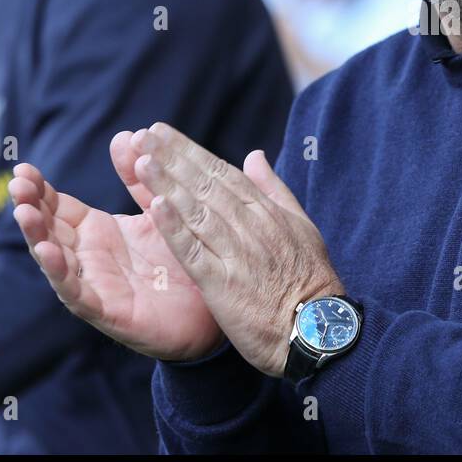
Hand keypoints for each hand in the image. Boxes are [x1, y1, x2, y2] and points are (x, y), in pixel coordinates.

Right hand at [9, 131, 223, 361]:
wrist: (211, 313)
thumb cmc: (181, 262)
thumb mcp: (160, 212)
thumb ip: (141, 179)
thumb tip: (125, 135)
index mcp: (98, 233)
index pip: (59, 207)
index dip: (40, 190)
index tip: (23, 168)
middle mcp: (89, 258)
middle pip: (49, 230)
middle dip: (30, 207)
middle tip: (17, 184)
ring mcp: (95, 286)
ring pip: (56, 260)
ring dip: (37, 237)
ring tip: (24, 214)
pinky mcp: (108, 312)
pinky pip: (78, 293)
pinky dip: (61, 274)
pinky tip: (48, 253)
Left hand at [129, 123, 343, 377]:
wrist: (320, 329)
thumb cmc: (311, 280)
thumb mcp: (301, 225)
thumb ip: (274, 189)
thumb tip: (254, 156)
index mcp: (267, 211)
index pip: (222, 172)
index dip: (189, 151)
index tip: (163, 133)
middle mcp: (250, 225)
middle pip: (205, 184)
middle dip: (172, 158)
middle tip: (144, 136)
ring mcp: (236, 253)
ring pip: (196, 211)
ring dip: (167, 184)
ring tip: (141, 161)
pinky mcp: (223, 284)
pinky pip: (194, 251)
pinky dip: (175, 228)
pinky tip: (155, 207)